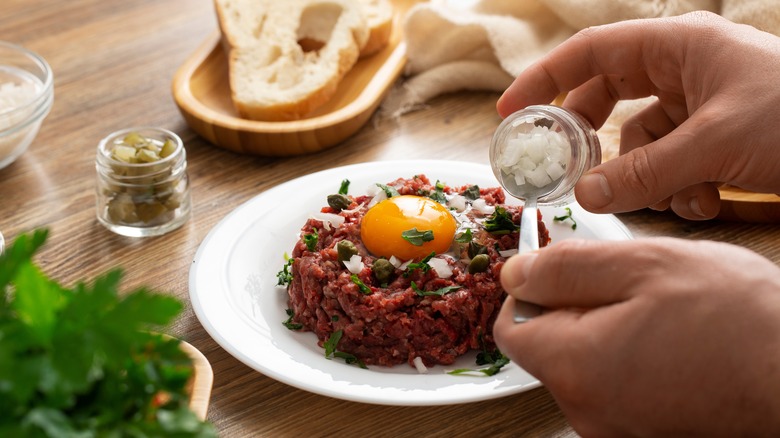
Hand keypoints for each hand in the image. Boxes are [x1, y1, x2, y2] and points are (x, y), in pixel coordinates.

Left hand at [493, 238, 779, 435]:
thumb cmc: (740, 323)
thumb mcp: (646, 266)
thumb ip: (567, 268)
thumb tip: (516, 272)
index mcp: (575, 367)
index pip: (511, 327)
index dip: (531, 290)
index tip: (565, 269)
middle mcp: (586, 410)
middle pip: (547, 347)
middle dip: (574, 308)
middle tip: (629, 286)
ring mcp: (615, 428)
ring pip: (583, 365)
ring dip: (606, 331)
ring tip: (660, 314)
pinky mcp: (644, 432)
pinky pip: (614, 386)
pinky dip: (628, 358)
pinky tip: (671, 342)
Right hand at [497, 12, 779, 219]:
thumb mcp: (717, 143)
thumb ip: (645, 170)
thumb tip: (586, 195)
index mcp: (681, 47)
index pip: (593, 52)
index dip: (546, 79)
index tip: (511, 112)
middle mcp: (685, 71)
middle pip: (609, 99)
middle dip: (591, 139)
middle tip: (562, 169)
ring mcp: (701, 107)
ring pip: (640, 143)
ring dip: (646, 178)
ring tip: (677, 197)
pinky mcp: (716, 140)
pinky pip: (671, 165)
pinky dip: (677, 191)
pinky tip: (706, 203)